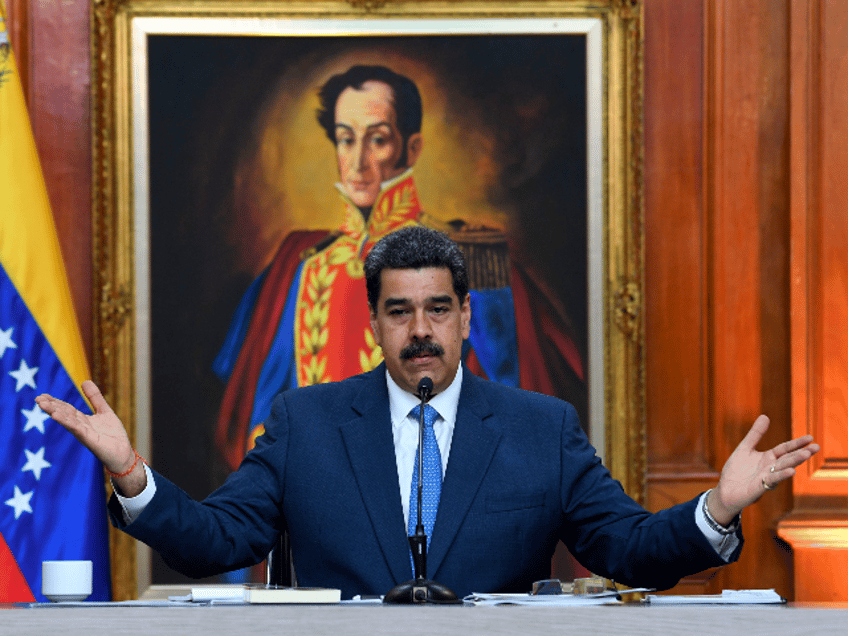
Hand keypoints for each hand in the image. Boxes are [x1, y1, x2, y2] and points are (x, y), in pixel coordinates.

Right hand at [36, 380, 146, 495]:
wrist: (123, 453)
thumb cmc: (113, 435)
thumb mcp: (104, 411)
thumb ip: (95, 398)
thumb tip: (85, 381)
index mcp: (82, 420)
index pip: (66, 409)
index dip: (55, 402)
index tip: (42, 395)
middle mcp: (80, 426)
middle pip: (64, 414)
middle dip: (51, 407)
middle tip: (37, 398)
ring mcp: (84, 433)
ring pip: (67, 421)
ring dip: (55, 412)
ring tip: (43, 405)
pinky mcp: (90, 439)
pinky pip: (77, 429)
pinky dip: (67, 422)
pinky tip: (57, 416)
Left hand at [708, 415, 818, 525]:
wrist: (726, 490)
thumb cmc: (736, 470)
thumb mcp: (745, 448)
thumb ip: (755, 434)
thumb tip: (765, 416)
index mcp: (768, 458)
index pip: (785, 449)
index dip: (797, 443)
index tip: (810, 438)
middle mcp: (770, 468)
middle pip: (788, 459)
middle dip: (801, 453)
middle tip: (816, 447)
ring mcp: (766, 478)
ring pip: (782, 469)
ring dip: (794, 462)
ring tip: (806, 455)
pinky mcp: (760, 487)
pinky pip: (772, 480)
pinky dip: (781, 476)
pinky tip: (791, 471)